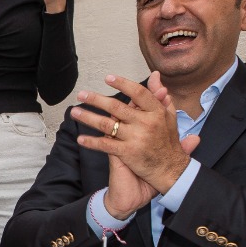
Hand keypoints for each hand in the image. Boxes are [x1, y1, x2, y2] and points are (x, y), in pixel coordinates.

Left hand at [72, 72, 199, 213]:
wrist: (171, 171)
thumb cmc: (168, 142)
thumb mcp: (169, 116)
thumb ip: (160, 96)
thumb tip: (155, 76)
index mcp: (157, 112)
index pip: (138, 93)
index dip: (123, 83)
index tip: (108, 78)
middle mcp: (146, 123)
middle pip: (116, 107)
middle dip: (96, 99)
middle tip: (81, 94)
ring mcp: (136, 138)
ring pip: (107, 124)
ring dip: (88, 117)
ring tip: (75, 112)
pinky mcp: (128, 152)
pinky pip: (105, 145)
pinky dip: (92, 142)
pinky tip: (81, 139)